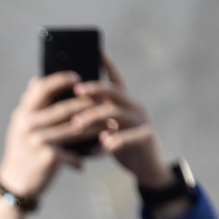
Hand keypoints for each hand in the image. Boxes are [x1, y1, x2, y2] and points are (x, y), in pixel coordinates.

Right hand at [0, 71, 98, 218]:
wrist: (14, 184)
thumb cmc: (22, 152)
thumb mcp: (19, 126)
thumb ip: (30, 105)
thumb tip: (36, 79)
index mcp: (23, 113)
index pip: (42, 88)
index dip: (61, 79)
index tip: (80, 77)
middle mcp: (28, 124)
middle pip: (66, 108)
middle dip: (90, 104)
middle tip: (108, 102)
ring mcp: (38, 140)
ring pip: (76, 128)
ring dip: (97, 127)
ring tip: (112, 125)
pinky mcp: (48, 157)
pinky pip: (75, 152)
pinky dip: (87, 153)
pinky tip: (97, 153)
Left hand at [75, 54, 169, 188]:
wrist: (148, 168)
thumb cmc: (122, 147)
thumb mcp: (107, 129)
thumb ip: (95, 118)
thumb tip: (70, 110)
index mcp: (123, 103)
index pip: (114, 79)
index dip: (106, 65)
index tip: (95, 51)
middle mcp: (133, 107)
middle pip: (114, 92)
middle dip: (95, 89)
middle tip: (76, 90)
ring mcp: (141, 121)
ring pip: (117, 113)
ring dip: (95, 117)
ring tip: (77, 123)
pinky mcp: (145, 137)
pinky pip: (127, 137)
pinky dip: (112, 141)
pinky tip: (99, 145)